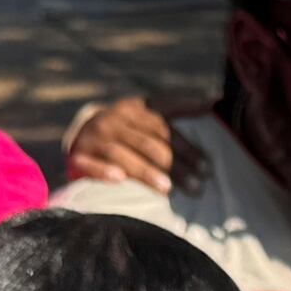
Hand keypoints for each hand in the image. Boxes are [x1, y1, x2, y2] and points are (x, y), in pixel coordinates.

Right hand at [61, 97, 194, 190]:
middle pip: (148, 144)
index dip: (186, 148)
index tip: (206, 168)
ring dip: (145, 171)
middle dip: (174, 166)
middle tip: (196, 186)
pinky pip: (90, 164)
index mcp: (133, 108)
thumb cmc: (124, 127)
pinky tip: (119, 180)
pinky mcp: (79, 155)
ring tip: (167, 189)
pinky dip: (104, 171)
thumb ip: (176, 108)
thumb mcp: (146, 113)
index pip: (164, 128)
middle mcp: (114, 120)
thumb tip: (211, 101)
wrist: (80, 133)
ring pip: (123, 154)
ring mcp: (95, 138)